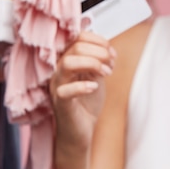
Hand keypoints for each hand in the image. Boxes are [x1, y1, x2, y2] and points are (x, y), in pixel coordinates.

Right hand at [49, 31, 116, 151]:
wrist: (82, 130)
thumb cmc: (87, 103)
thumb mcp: (96, 76)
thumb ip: (99, 61)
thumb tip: (108, 49)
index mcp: (68, 60)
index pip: (78, 38)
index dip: (98, 41)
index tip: (111, 52)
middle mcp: (60, 70)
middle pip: (75, 48)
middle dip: (99, 52)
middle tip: (111, 64)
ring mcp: (58, 86)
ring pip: (68, 63)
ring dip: (92, 64)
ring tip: (105, 73)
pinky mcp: (60, 103)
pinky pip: (65, 91)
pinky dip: (82, 86)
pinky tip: (94, 87)